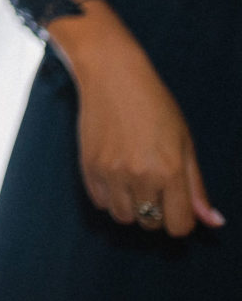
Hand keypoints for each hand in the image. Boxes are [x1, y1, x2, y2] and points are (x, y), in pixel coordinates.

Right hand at [52, 0, 223, 238]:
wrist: (112, 74)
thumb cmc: (155, 105)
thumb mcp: (185, 143)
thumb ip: (196, 186)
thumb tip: (213, 222)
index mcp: (170, 171)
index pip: (178, 226)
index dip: (180, 219)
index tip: (176, 203)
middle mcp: (140, 176)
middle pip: (150, 224)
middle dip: (155, 212)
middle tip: (154, 185)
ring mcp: (110, 172)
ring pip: (123, 217)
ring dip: (131, 207)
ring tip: (133, 181)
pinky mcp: (88, 166)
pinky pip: (100, 202)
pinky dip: (109, 196)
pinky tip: (115, 173)